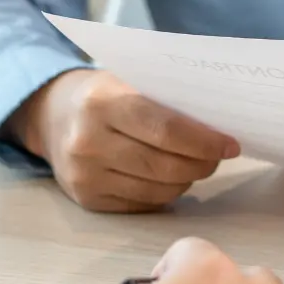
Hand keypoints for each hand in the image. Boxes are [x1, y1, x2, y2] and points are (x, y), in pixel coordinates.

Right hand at [5, 70, 239, 211]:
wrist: (52, 115)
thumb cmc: (105, 93)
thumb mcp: (128, 80)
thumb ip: (167, 99)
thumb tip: (220, 124)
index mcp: (102, 103)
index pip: (166, 129)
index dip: (204, 141)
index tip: (231, 144)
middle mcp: (88, 142)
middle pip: (164, 165)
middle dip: (202, 163)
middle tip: (219, 156)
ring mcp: (85, 176)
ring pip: (157, 189)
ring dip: (187, 180)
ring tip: (198, 165)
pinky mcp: (87, 200)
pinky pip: (142, 203)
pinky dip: (166, 193)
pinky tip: (171, 177)